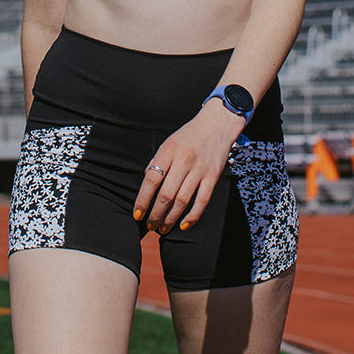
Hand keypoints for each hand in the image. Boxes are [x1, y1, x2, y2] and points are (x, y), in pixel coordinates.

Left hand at [132, 101, 243, 233]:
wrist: (216, 123)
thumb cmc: (187, 136)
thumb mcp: (167, 143)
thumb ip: (157, 163)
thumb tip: (146, 187)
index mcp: (168, 151)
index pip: (151, 180)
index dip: (142, 200)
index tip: (137, 214)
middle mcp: (183, 160)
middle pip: (166, 194)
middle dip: (156, 214)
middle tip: (151, 226)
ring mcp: (199, 169)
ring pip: (182, 200)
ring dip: (171, 219)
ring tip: (163, 229)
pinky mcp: (213, 175)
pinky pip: (202, 200)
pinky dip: (192, 216)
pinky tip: (183, 225)